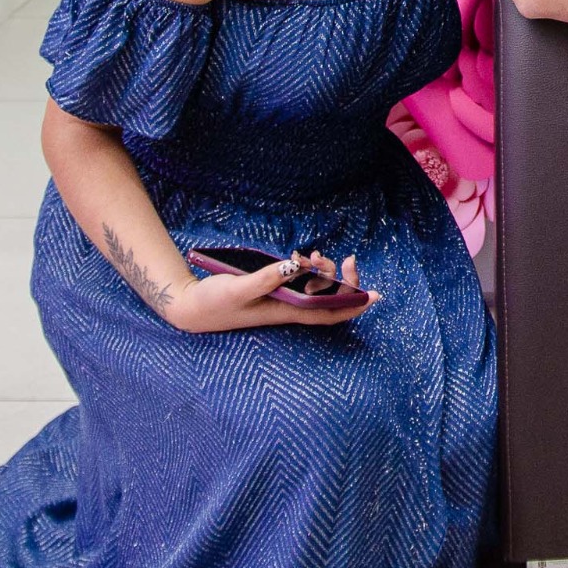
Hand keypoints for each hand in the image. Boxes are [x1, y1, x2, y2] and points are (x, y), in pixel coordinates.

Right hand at [168, 250, 378, 332]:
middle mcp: (288, 308)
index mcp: (286, 312)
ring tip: (313, 255)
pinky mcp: (273, 292)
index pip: (330, 313)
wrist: (190, 309)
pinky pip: (301, 281)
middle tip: (346, 258)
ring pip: (317, 287)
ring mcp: (282, 300)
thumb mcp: (239, 288)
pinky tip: (300, 256)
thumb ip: (267, 277)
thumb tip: (297, 267)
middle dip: (344, 280)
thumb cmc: (214, 302)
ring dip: (324, 271)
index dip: (355, 306)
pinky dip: (307, 268)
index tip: (377, 295)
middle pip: (330, 298)